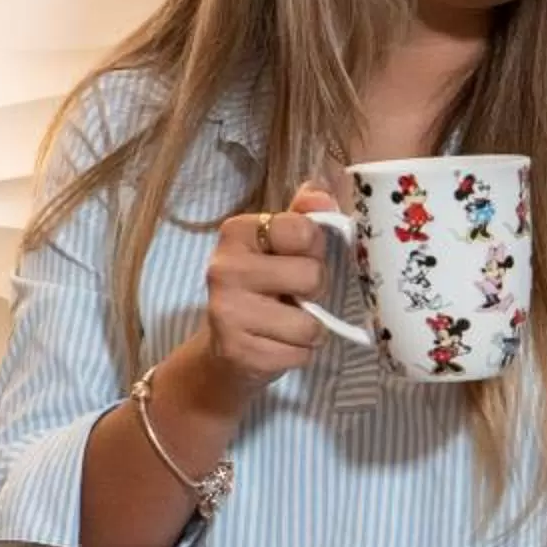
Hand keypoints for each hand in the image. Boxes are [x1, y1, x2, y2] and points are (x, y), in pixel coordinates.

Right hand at [187, 181, 341, 408]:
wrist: (227, 346)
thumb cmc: (264, 286)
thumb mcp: (282, 245)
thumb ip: (305, 215)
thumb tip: (322, 191)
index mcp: (237, 232)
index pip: (304, 231)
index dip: (314, 248)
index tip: (298, 257)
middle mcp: (223, 268)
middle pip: (312, 276)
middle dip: (315, 290)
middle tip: (296, 295)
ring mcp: (226, 311)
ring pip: (309, 324)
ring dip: (310, 329)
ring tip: (288, 322)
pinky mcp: (236, 351)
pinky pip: (298, 354)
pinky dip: (298, 353)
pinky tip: (277, 344)